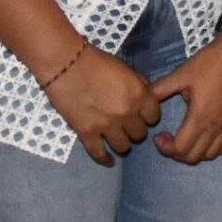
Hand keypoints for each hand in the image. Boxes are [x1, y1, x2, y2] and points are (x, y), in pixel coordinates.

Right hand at [41, 44, 162, 165]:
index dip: (148, 116)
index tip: (142, 115)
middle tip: (127, 125)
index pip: (154, 116)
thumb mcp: (126, 69)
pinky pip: (99, 153)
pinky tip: (109, 160)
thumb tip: (147, 97)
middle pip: (140, 133)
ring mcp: (107, 125)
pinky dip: (105, 158)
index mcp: (139, 95)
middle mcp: (127, 113)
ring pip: (124, 146)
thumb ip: (140, 85)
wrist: (66, 64)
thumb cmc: (97, 62)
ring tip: (118, 139)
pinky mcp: (87, 133)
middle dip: (135, 129)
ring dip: (123, 142)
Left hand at [148, 35, 221, 163]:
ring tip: (188, 138)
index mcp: (200, 116)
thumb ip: (160, 89)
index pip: (180, 148)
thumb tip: (144, 99)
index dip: (165, 148)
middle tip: (170, 139)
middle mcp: (216, 126)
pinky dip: (214, 148)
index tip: (159, 135)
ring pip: (211, 155)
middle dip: (177, 153)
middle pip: (194, 157)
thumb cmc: (211, 62)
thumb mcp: (182, 73)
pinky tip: (207, 136)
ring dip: (195, 152)